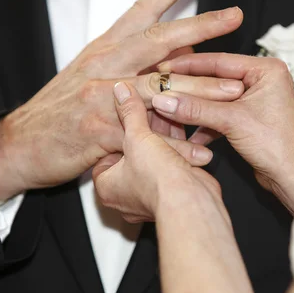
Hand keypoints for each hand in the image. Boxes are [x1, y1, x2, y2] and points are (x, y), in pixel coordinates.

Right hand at [0, 0, 244, 199]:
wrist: (21, 142)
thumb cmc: (59, 109)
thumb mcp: (89, 75)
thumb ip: (127, 64)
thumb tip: (172, 56)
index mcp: (103, 48)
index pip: (141, 10)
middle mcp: (104, 65)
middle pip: (158, 39)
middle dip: (200, 25)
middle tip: (233, 16)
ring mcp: (100, 96)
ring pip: (159, 87)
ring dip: (201, 88)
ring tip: (234, 90)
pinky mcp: (99, 131)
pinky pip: (147, 136)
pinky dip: (177, 146)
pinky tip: (202, 151)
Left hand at [92, 82, 221, 222]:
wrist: (188, 202)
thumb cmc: (156, 180)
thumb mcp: (137, 136)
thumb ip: (130, 112)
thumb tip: (121, 91)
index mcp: (106, 187)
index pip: (105, 152)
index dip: (118, 131)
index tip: (128, 116)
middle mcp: (125, 197)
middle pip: (131, 155)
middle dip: (144, 134)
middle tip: (150, 113)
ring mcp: (149, 197)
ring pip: (152, 161)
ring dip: (162, 141)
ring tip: (169, 117)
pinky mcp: (171, 195)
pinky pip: (170, 167)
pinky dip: (177, 151)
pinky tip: (183, 132)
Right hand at [152, 53, 293, 212]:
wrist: (292, 178)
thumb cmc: (276, 146)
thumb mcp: (231, 121)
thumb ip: (196, 108)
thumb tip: (163, 99)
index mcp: (266, 69)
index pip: (219, 60)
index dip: (188, 64)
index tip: (164, 67)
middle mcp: (261, 80)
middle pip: (215, 79)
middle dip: (188, 88)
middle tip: (162, 86)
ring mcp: (254, 99)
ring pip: (214, 99)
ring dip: (194, 108)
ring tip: (168, 110)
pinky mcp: (247, 118)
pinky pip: (219, 114)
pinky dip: (204, 123)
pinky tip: (187, 134)